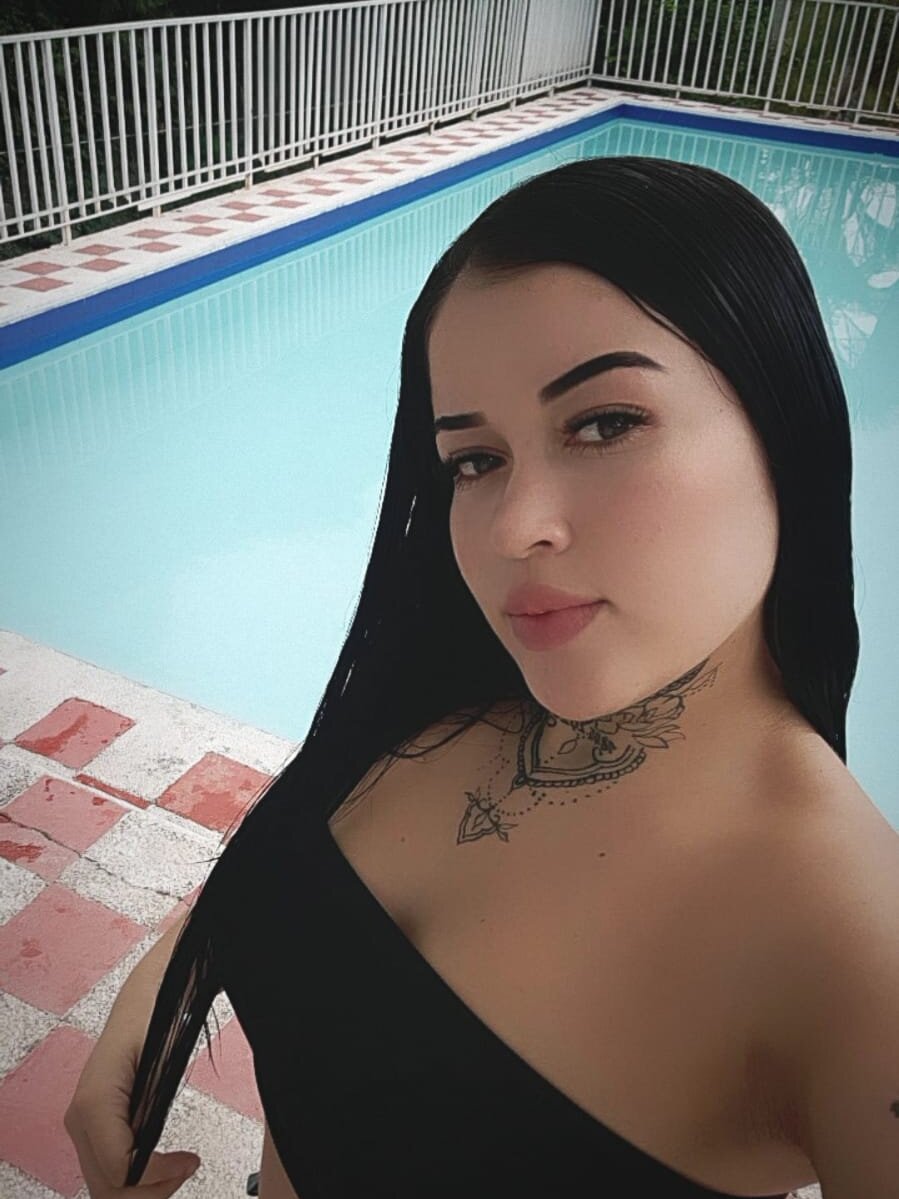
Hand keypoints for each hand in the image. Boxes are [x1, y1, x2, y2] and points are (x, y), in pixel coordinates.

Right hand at [64, 1030, 200, 1195]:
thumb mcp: (162, 1059)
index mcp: (94, 1104)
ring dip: (141, 1188)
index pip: (118, 1171)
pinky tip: (159, 1161)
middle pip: (106, 1189)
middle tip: (183, 1169)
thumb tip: (145, 1157)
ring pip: (103, 1185)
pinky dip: (133, 1177)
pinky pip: (107, 1167)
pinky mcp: (93, 1124)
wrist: (146, 993)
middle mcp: (80, 1118)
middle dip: (149, 1191)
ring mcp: (83, 1123)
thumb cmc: (155, 1015)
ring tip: (176, 1168)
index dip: (156, 1176)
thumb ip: (150, 1109)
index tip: (187, 1161)